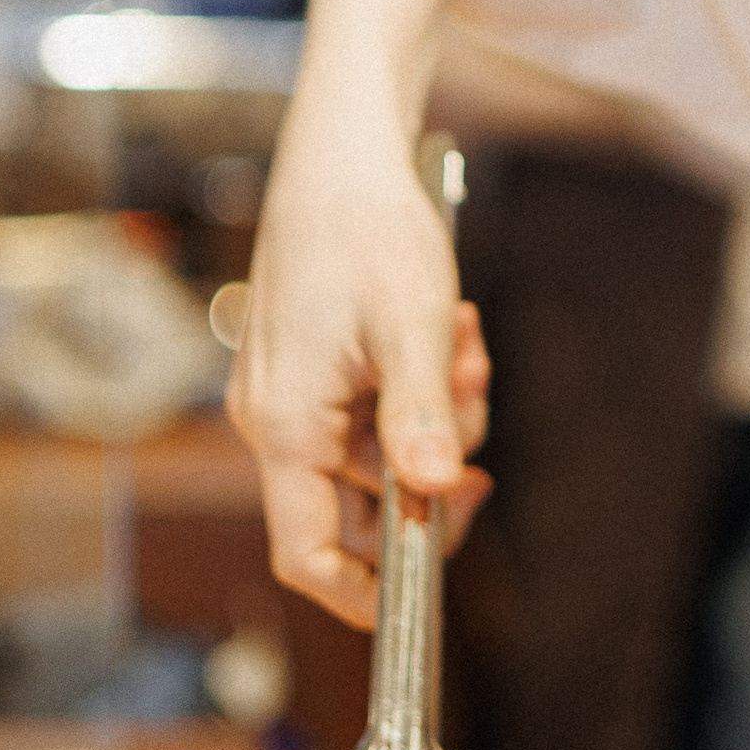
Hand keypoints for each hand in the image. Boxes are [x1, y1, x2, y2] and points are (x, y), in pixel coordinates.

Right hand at [227, 144, 490, 626]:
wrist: (342, 153)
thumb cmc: (365, 227)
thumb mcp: (411, 325)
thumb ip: (422, 417)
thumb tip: (434, 494)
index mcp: (282, 425)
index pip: (307, 553)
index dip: (363, 593)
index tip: (425, 596)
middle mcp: (276, 421)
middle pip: (360, 508)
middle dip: (432, 471)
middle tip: (472, 398)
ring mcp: (295, 397)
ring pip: (383, 457)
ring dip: (439, 418)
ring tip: (463, 347)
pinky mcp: (318, 372)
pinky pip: (379, 414)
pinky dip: (423, 389)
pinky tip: (448, 335)